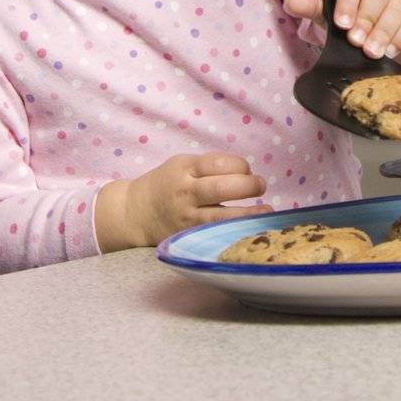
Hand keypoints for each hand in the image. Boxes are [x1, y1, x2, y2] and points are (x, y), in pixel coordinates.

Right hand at [96, 151, 265, 250]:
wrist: (134, 212)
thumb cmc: (167, 183)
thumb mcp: (183, 164)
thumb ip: (210, 166)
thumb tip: (246, 172)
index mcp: (185, 169)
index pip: (218, 164)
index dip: (240, 165)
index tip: (247, 170)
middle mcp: (185, 193)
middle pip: (221, 188)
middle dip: (248, 186)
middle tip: (261, 186)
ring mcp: (186, 218)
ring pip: (220, 216)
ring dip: (248, 214)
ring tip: (266, 211)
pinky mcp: (186, 236)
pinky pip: (213, 234)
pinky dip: (232, 231)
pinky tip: (248, 230)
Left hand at [283, 0, 400, 67]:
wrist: (380, 16)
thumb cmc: (351, 10)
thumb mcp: (329, 9)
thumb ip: (312, 5)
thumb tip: (292, 1)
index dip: (348, 1)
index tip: (343, 24)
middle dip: (368, 20)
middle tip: (358, 43)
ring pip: (399, 4)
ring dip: (386, 30)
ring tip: (373, 52)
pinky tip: (392, 49)